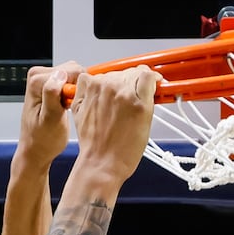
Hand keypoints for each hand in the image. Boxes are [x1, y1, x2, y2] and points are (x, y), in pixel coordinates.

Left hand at [18, 60, 82, 171]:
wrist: (36, 150)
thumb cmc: (43, 140)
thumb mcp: (50, 120)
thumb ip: (52, 95)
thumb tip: (60, 75)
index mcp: (37, 80)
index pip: (71, 71)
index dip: (78, 88)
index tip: (74, 105)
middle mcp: (38, 75)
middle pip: (74, 70)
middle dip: (78, 89)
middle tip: (72, 108)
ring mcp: (45, 78)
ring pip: (75, 75)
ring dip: (77, 92)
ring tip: (70, 109)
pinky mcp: (52, 84)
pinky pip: (72, 81)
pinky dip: (76, 94)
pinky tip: (69, 107)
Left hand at [69, 65, 162, 184]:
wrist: (102, 162)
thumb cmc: (124, 149)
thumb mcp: (146, 121)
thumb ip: (148, 97)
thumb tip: (149, 83)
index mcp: (136, 97)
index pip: (146, 73)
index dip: (150, 79)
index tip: (150, 83)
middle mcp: (116, 89)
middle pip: (129, 72)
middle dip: (133, 83)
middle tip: (132, 99)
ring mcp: (98, 89)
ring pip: (112, 74)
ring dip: (115, 84)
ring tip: (115, 104)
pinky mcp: (83, 93)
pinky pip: (91, 77)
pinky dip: (95, 84)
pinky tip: (100, 97)